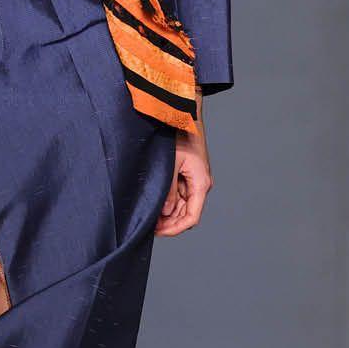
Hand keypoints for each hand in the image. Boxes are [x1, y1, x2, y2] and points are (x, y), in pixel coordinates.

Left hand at [155, 93, 212, 236]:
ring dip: (167, 214)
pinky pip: (179, 195)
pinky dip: (168, 202)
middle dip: (169, 223)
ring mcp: (194, 180)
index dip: (175, 229)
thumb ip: (168, 190)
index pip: (191, 217)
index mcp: (201, 183)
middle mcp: (200, 184)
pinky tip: (154, 204)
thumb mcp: (170, 165)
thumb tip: (165, 212)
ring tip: (148, 217)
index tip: (157, 232)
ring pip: (182, 206)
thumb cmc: (178, 135)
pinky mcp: (187, 175)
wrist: (182, 115)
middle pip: (186, 214)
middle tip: (147, 226)